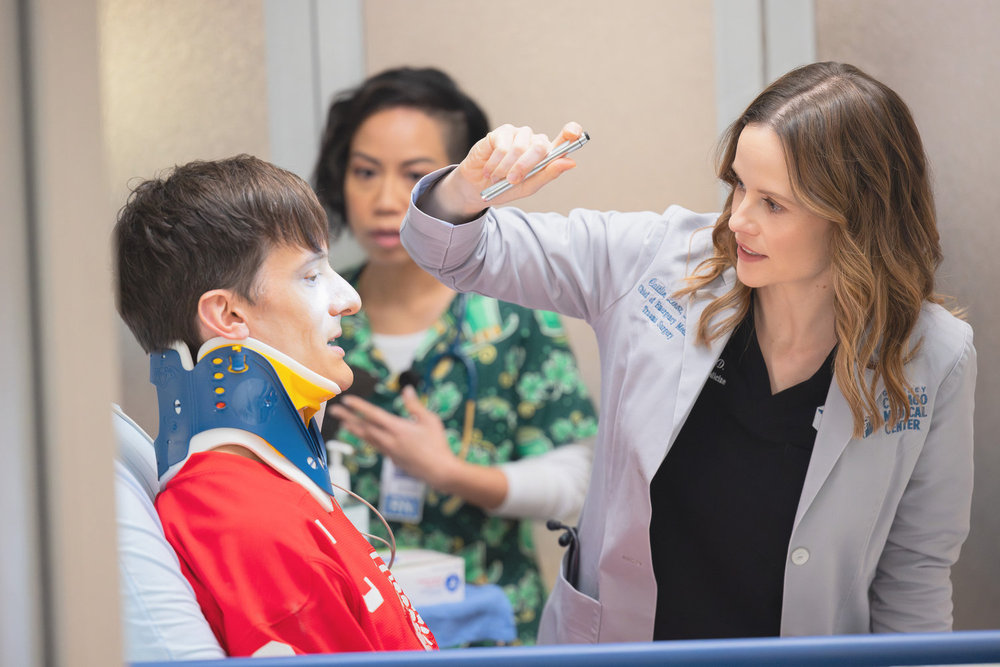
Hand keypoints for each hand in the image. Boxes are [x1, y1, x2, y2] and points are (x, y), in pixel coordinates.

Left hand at [326, 386, 459, 488]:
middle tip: (334, 410)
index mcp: (398, 429)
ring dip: (355, 430)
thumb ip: (415, 405)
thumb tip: (406, 390)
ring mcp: (390, 452)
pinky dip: (367, 439)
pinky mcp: (392, 459)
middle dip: (348, 417)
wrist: (440, 472)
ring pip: (368, 439)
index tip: (346, 399)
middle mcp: (390, 440)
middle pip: (364, 427)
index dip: (359, 406)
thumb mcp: (430, 420)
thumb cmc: (438, 444)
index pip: (374, 414)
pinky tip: (365, 436)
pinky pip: (376, 446)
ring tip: (344, 423)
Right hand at [420, 121, 584, 221]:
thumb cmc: (506, 187)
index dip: (571, 132)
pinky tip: (489, 170)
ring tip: (497, 177)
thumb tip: (571, 162)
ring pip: (520, 148)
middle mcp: (534, 140)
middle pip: (540, 146)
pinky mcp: (501, 132)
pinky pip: (503, 147)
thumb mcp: (529, 186)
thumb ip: (548, 174)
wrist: (478, 189)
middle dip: (525, 167)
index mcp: (546, 154)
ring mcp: (518, 134)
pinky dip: (495, 163)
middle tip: (512, 180)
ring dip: (506, 168)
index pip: (565, 136)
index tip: (574, 134)